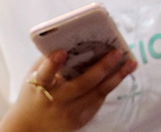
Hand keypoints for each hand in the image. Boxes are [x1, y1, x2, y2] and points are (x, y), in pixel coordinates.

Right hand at [0, 49, 137, 131]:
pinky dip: (110, 85)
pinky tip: (121, 73)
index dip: (53, 64)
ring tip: (131, 62)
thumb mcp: (34, 77)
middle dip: (102, 67)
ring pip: (98, 93)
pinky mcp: (80, 120)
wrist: (29, 128)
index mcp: (40, 86)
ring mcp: (69, 112)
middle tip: (117, 52)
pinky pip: (98, 100)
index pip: (45, 74)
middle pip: (82, 84)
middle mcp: (56, 101)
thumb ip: (50, 60)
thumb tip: (72, 38)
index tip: (61, 51)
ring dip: (117, 76)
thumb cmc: (34, 94)